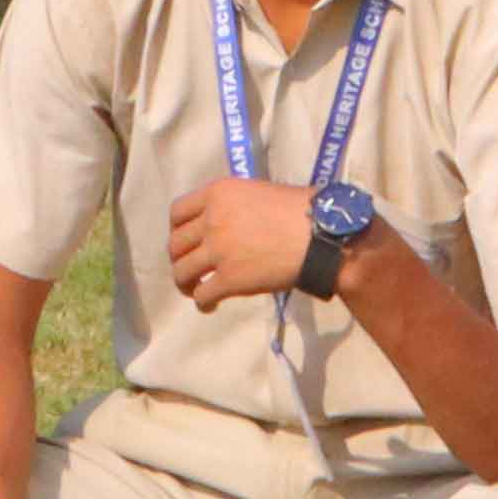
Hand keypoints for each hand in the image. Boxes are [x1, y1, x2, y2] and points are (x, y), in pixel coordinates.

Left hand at [162, 167, 318, 313]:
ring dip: (185, 283)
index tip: (187, 241)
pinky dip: (202, 303)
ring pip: (181, 272)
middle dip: (179, 259)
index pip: (177, 212)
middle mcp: (211, 220)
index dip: (177, 229)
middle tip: (191, 268)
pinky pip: (202, 295)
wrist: (322, 235)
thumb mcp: (258, 192)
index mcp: (218, 193)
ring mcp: (218, 250)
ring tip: (196, 289)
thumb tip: (227, 222)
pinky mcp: (229, 279)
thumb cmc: (301, 210)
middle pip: (175, 244)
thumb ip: (234, 205)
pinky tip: (211, 306)